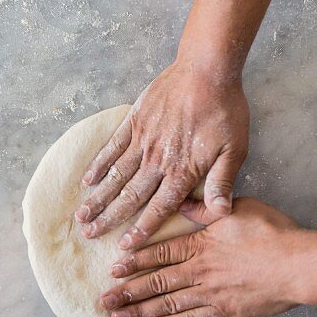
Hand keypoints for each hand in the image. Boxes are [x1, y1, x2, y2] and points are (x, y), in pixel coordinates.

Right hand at [74, 58, 249, 250]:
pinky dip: (99, 164)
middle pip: (130, 196)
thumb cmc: (225, 110)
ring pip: (116, 175)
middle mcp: (158, 160)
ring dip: (98, 197)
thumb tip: (218, 214)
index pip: (159, 208)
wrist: (207, 69)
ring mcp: (143, 140)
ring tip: (81, 216)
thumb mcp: (235, 150)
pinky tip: (87, 179)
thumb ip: (222, 183)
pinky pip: (113, 147)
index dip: (142, 229)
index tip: (124, 247)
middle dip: (109, 219)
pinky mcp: (135, 120)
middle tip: (89, 236)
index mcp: (182, 171)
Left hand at [99, 197, 298, 316]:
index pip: (159, 253)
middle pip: (155, 282)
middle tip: (103, 300)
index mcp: (200, 244)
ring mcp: (210, 294)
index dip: (134, 260)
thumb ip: (207, 209)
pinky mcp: (224, 313)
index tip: (114, 267)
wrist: (298, 266)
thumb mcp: (238, 209)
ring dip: (140, 311)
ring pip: (167, 304)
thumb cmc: (272, 233)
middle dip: (127, 291)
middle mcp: (199, 271)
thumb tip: (184, 201)